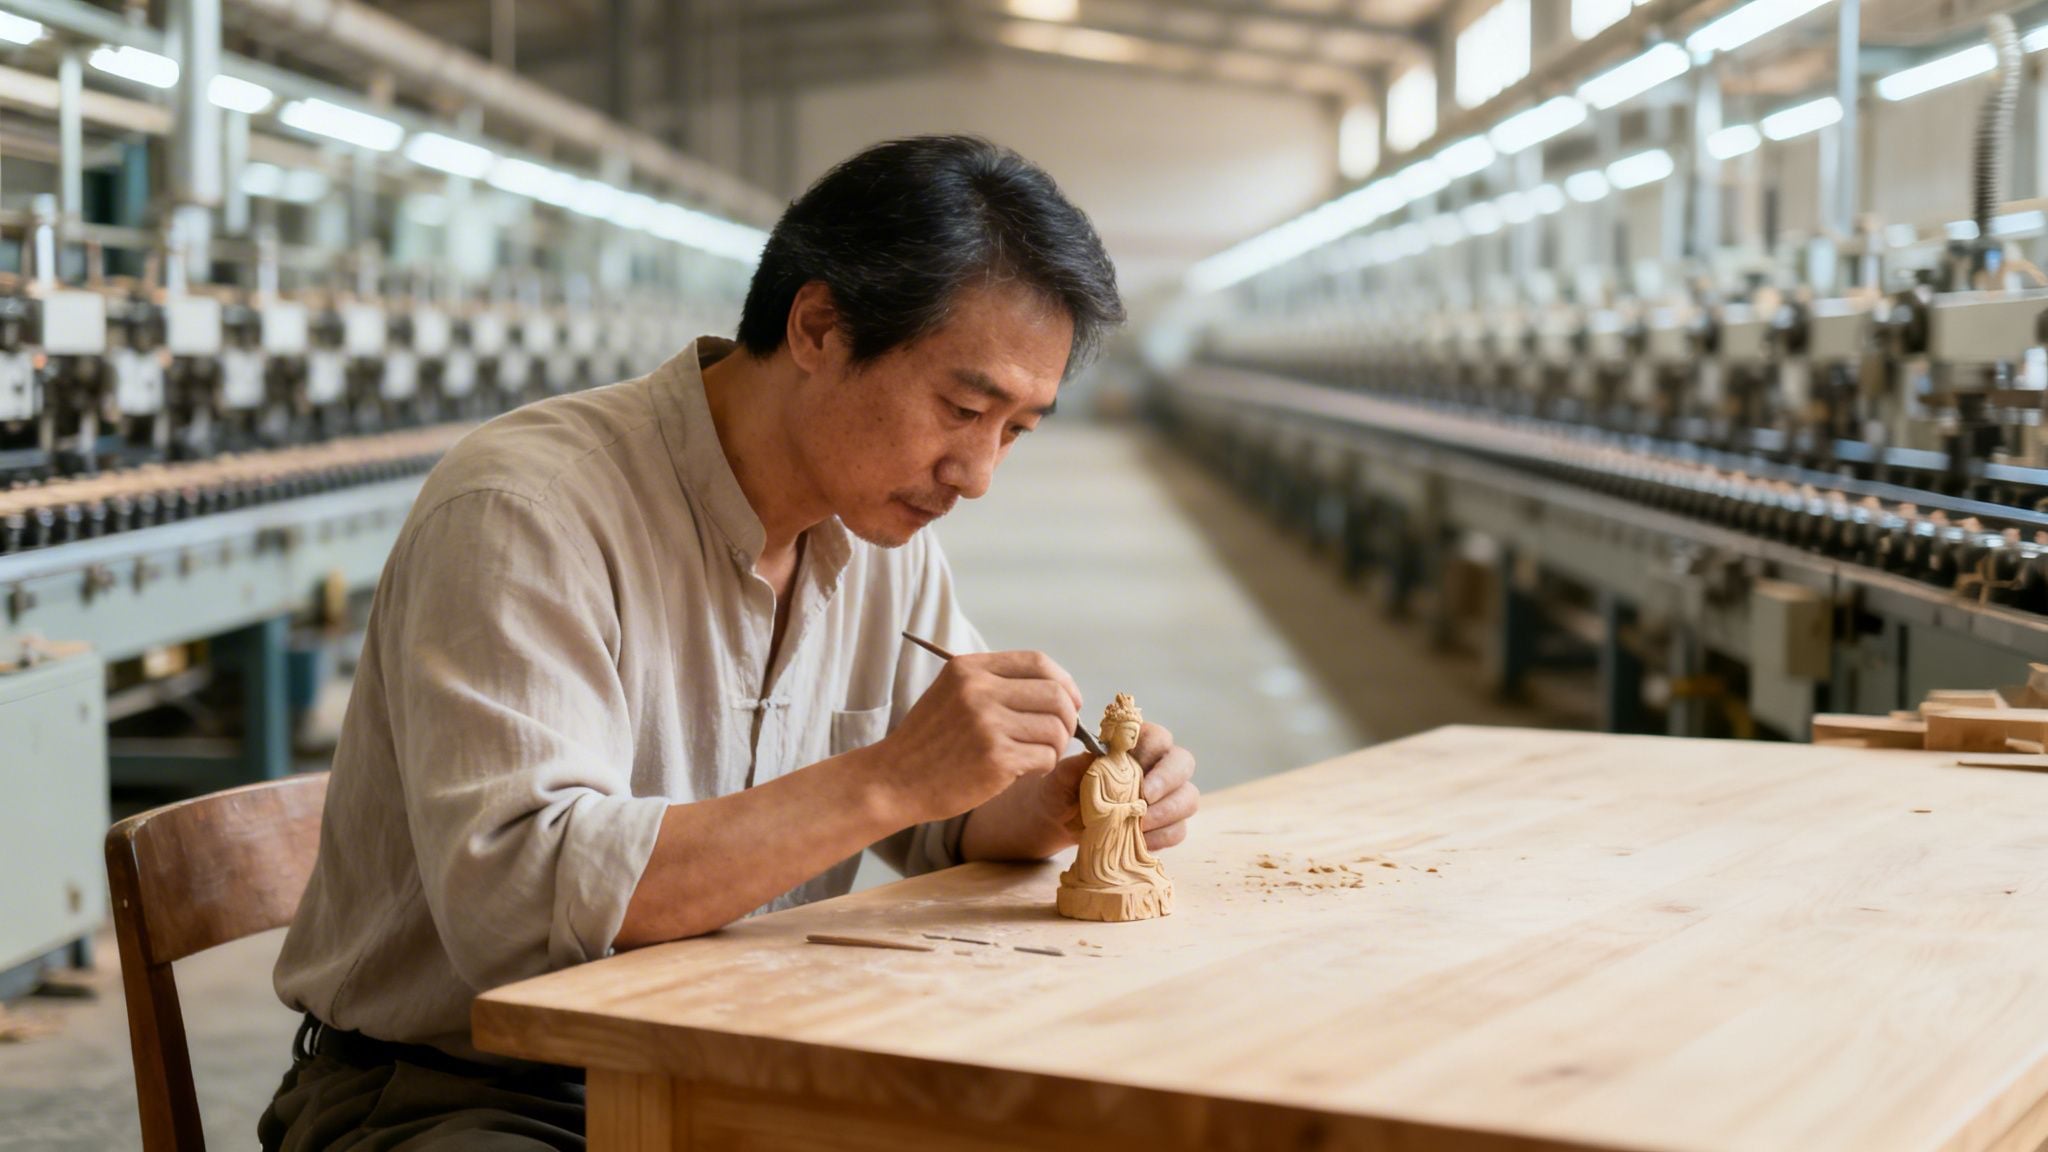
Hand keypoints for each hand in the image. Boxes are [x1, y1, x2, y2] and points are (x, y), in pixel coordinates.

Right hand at [871, 650, 1081, 824]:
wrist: (894, 781)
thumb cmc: (928, 742)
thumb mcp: (951, 694)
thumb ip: (994, 684)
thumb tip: (1055, 690)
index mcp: (969, 669)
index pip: (1038, 662)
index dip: (1064, 682)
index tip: (1069, 702)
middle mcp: (978, 690)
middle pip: (1055, 695)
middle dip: (1067, 718)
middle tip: (1059, 735)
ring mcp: (987, 724)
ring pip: (1055, 729)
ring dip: (1055, 746)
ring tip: (1036, 756)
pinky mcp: (995, 759)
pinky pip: (1046, 757)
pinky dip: (1043, 766)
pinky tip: (1024, 770)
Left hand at [1037, 721, 1198, 852]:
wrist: (1060, 823)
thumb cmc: (1064, 790)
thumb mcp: (1060, 777)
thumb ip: (1074, 766)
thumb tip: (1092, 757)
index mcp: (1134, 745)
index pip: (1157, 736)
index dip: (1152, 747)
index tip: (1136, 764)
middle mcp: (1156, 766)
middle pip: (1183, 762)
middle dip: (1168, 779)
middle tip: (1145, 797)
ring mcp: (1166, 797)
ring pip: (1188, 797)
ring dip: (1168, 812)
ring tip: (1140, 825)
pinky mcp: (1166, 825)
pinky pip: (1178, 829)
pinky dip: (1162, 837)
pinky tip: (1140, 841)